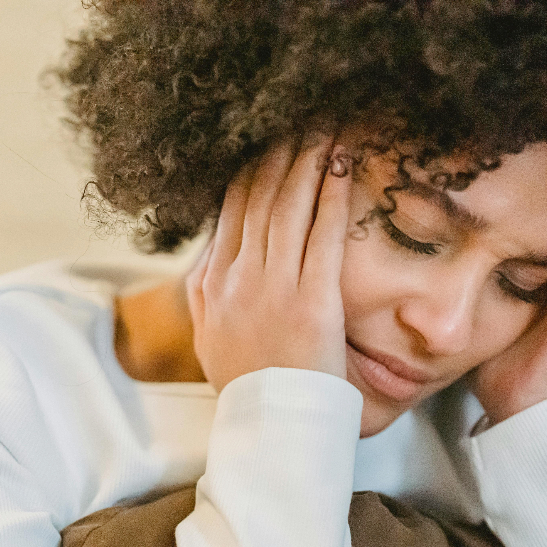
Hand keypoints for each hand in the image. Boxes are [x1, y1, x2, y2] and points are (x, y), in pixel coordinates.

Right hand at [187, 135, 354, 392]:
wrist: (270, 427)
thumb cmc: (247, 385)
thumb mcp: (209, 337)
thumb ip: (205, 293)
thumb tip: (210, 255)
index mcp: (212, 285)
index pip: (230, 212)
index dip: (250, 170)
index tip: (265, 142)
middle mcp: (237, 279)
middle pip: (258, 199)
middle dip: (280, 153)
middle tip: (299, 118)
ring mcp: (273, 288)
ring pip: (288, 207)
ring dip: (307, 160)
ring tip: (323, 128)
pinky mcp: (311, 302)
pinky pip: (322, 235)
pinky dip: (331, 194)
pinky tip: (341, 165)